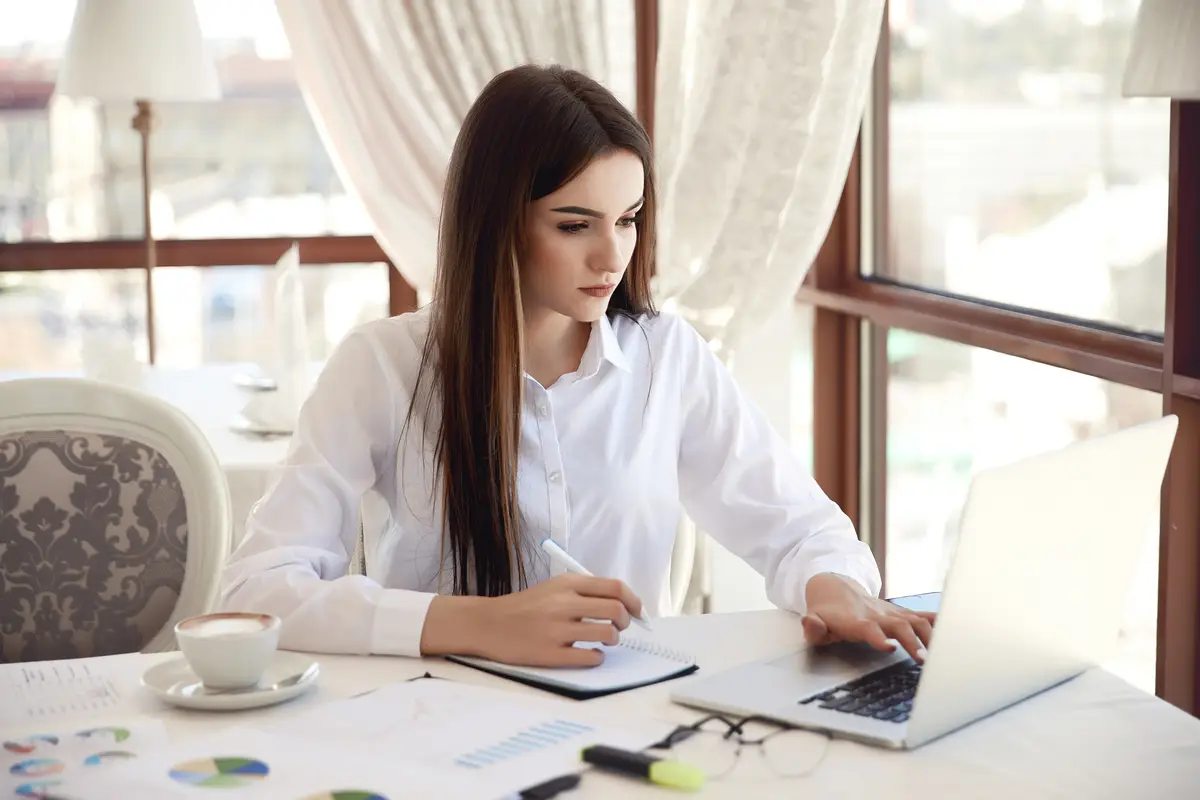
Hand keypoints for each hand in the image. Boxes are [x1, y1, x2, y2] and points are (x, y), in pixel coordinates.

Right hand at [421, 574, 643, 667]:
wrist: (489, 623)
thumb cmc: (526, 607)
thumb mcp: (554, 588)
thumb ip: (585, 593)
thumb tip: (624, 605)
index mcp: (567, 584)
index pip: (615, 588)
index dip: (634, 601)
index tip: (637, 610)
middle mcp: (563, 604)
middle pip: (616, 610)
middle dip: (626, 621)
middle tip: (619, 627)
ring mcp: (556, 630)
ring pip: (607, 634)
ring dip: (612, 640)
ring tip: (604, 640)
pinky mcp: (549, 654)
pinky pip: (589, 658)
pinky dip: (597, 658)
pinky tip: (590, 655)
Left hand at [802, 573, 935, 661]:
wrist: (836, 588)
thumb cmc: (827, 612)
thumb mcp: (814, 620)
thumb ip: (813, 627)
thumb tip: (811, 624)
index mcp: (856, 620)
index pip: (868, 628)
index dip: (879, 638)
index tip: (890, 648)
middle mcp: (878, 615)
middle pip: (900, 626)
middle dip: (913, 642)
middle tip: (924, 660)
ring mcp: (893, 613)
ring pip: (917, 621)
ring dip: (931, 636)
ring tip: (944, 654)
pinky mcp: (902, 614)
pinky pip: (924, 616)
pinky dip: (941, 623)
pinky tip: (958, 632)